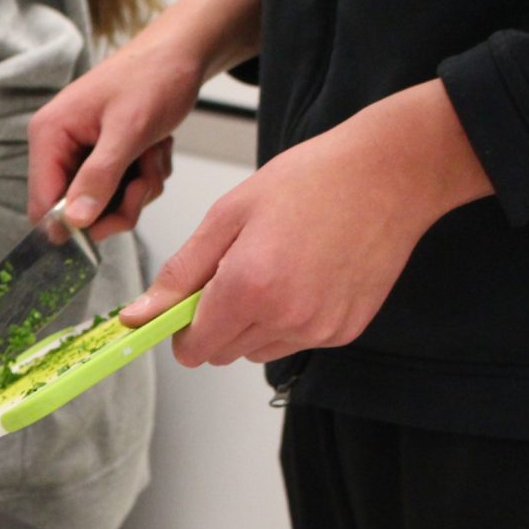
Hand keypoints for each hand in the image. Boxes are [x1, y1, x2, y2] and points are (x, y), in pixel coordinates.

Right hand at [27, 0, 260, 238]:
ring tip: (152, 153)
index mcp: (50, 134)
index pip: (43, 203)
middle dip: (118, 203)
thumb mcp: (128, 130)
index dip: (71, 224)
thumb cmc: (153, 76)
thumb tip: (73, 221)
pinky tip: (155, 149)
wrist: (183, 53)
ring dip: (138, 189)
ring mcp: (83, 153)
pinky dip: (145, 177)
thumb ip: (99, 177)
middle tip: (144, 182)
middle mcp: (60, 146)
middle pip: (77, 210)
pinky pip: (123, 190)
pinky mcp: (105, 156)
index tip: (108, 225)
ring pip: (106, 204)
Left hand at [119, 80, 492, 366]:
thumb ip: (180, 274)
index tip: (184, 305)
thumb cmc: (310, 183)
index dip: (182, 329)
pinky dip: (288, 320)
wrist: (388, 175)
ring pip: (257, 350)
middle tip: (233, 270)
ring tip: (273, 267)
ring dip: (251, 323)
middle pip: (223, 353)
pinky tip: (303, 276)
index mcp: (249, 288)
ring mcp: (320, 329)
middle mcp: (286, 318)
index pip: (194, 349)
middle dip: (215, 322)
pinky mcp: (345, 331)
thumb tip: (139, 314)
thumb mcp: (227, 216)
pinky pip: (296, 341)